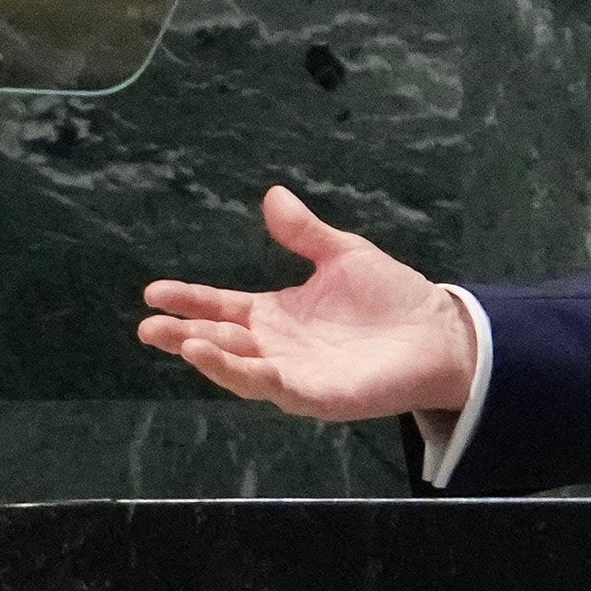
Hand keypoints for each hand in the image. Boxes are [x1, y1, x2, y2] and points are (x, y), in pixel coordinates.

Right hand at [137, 186, 478, 421]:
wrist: (442, 333)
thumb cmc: (392, 297)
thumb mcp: (343, 256)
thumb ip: (306, 233)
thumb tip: (272, 194)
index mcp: (276, 314)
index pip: (221, 307)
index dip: (189, 300)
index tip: (154, 292)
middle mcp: (277, 347)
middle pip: (220, 341)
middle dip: (182, 335)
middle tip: (148, 327)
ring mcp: (295, 375)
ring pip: (242, 370)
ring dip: (210, 359)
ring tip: (182, 342)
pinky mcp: (319, 396)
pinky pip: (278, 389)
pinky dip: (250, 377)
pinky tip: (227, 363)